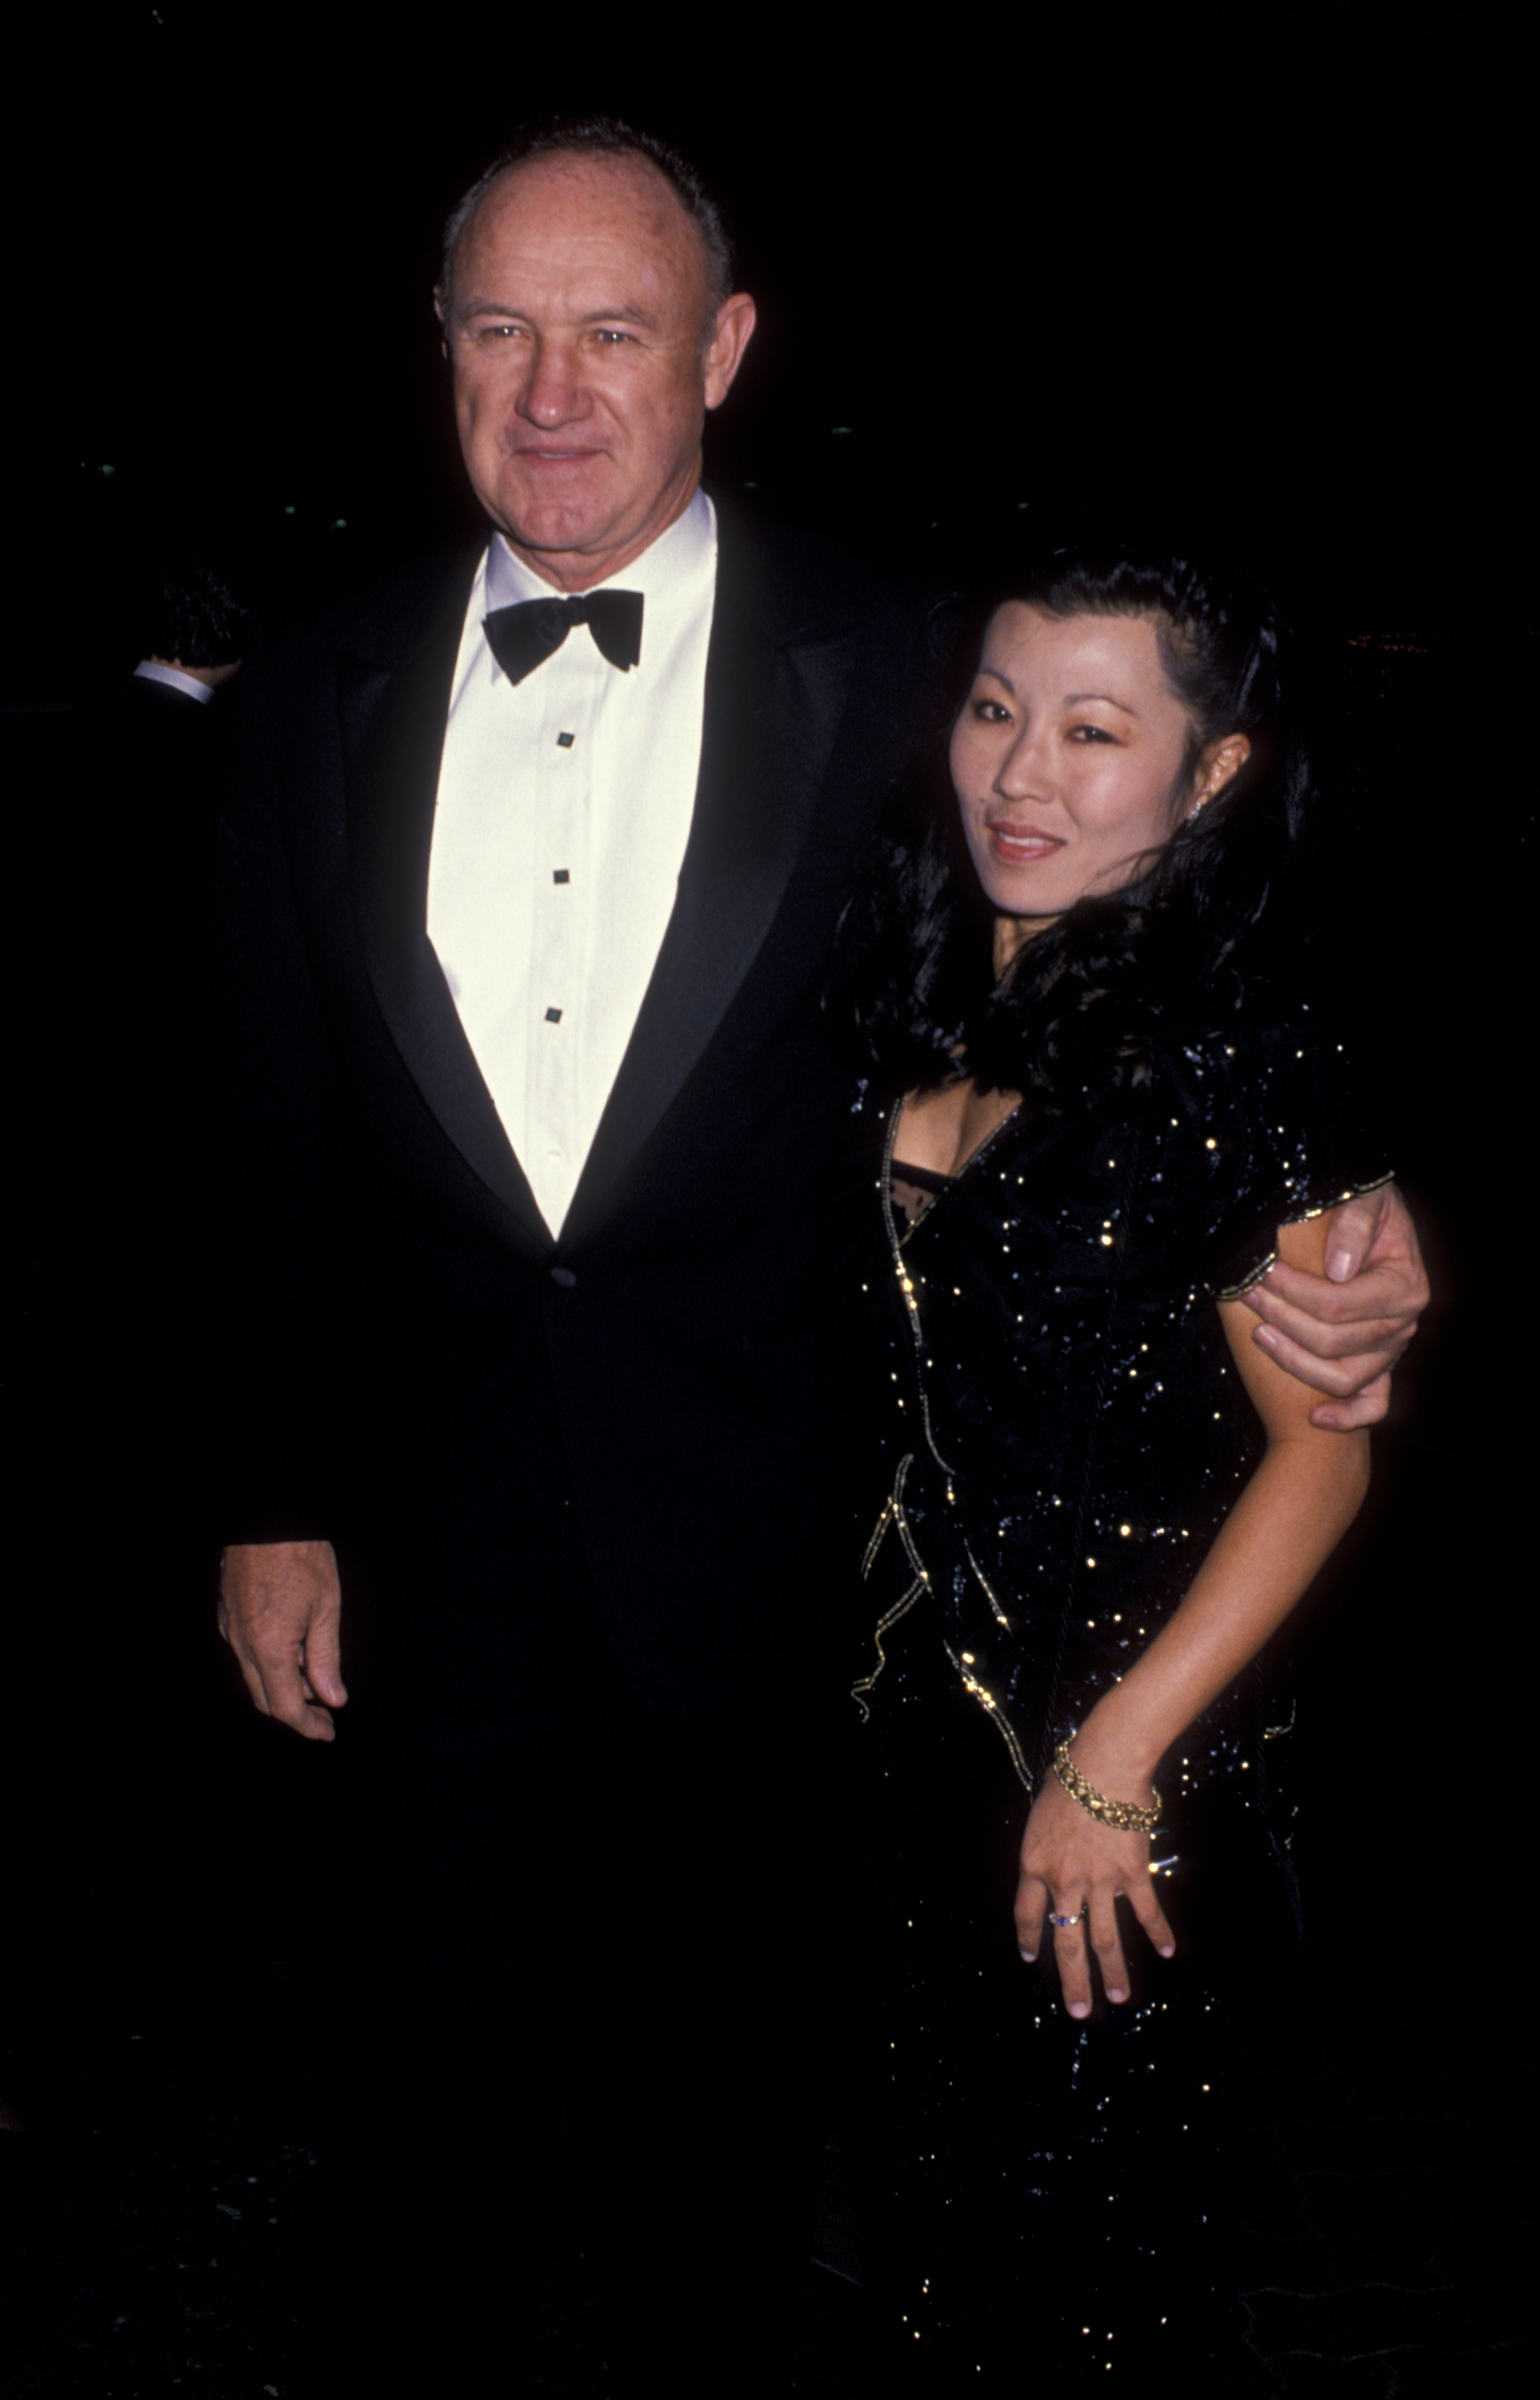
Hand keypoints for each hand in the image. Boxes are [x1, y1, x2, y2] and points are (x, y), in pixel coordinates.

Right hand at [218, 1539, 346, 1740]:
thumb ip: (327, 1658)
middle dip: (295, 1712)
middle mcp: (241, 1644)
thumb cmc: (301, 1556)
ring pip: (254, 1676)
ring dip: (282, 1686)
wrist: (267, 1515)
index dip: (308, 1726)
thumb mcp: (327, 1608)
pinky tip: (293, 1650)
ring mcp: (229, 1629)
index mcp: (268, 1647)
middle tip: (325, 1713)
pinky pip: (245, 1654)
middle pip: (265, 1698)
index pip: (285, 1707)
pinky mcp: (226, 1614)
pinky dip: (269, 1663)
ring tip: (315, 1678)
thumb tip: (333, 1698)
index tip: (328, 1731)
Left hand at [1014, 1773, 1173, 2018]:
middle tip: (1079, 2012)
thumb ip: (1044, 1848)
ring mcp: (1100, 1883)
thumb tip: (1049, 1861)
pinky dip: (1159, 1933)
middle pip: (1066, 1942)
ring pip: (1106, 1940)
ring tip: (1119, 1999)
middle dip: (1073, 1981)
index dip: (1029, 1939)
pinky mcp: (1132, 1875)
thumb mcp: (1039, 1817)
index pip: (1026, 1914)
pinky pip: (1147, 1912)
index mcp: (1034, 1866)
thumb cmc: (1068, 1780)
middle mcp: (1065, 1883)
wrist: (1102, 1768)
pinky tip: (1168, 1952)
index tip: (1031, 1958)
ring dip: (1113, 1973)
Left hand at [1242, 1183, 1428, 1429]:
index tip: (1260, 1273)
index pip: (1338, 1304)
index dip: (1293, 1292)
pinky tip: (1317, 1418)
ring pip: (1342, 1378)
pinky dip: (1348, 1417)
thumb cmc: (1368, 1206)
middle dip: (1281, 1320)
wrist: (1380, 1220)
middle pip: (1332, 1343)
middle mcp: (1402, 1325)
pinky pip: (1373, 1404)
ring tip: (1258, 1334)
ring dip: (1294, 1362)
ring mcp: (1391, 1350)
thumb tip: (1337, 1270)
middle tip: (1246, 1295)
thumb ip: (1355, 1225)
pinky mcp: (1381, 1366)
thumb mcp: (1367, 1198)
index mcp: (1404, 1287)